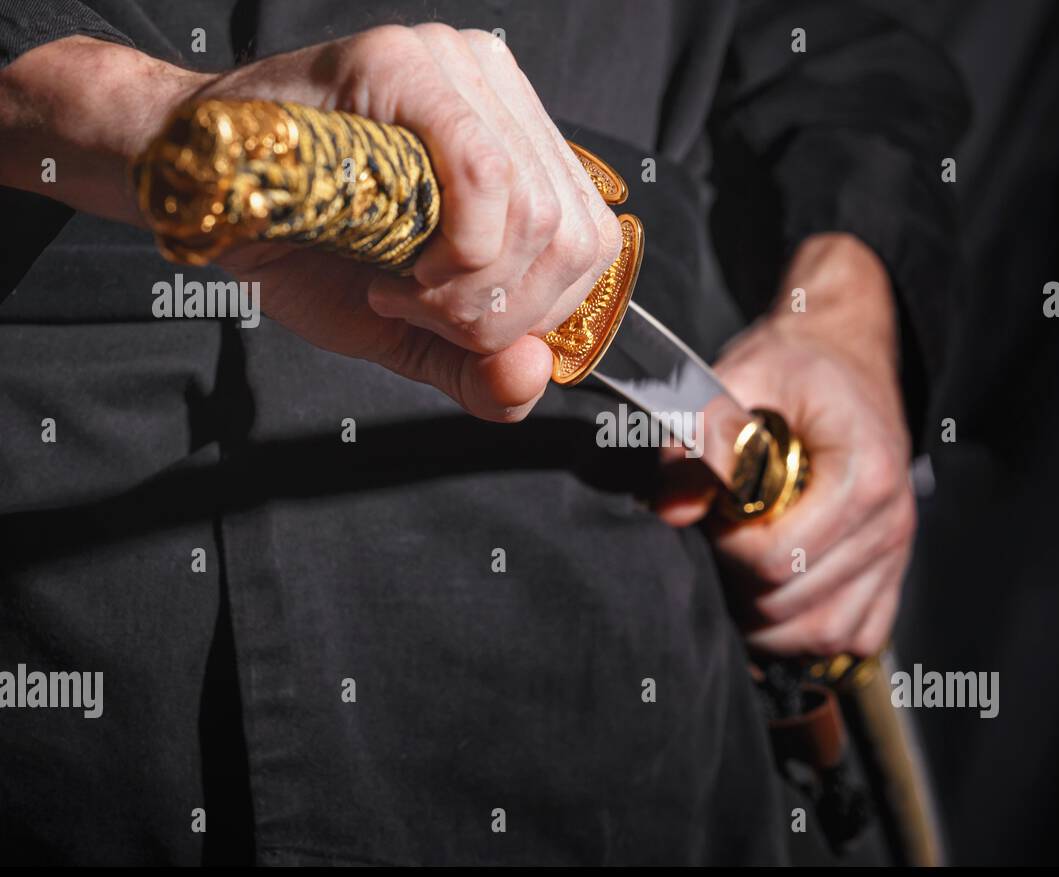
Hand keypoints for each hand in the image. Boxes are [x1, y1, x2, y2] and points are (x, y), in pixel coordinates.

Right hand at [1, 29, 622, 421]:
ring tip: (396, 284)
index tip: (450, 324)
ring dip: (462, 291)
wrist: (210, 202)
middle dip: (493, 313)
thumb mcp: (409, 335)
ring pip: (536, 213)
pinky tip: (396, 267)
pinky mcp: (409, 63)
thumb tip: (534, 375)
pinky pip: (485, 178)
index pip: (590, 244)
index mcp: (523, 150)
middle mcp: (506, 97)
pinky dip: (450, 254)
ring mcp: (462, 68)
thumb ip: (479, 371)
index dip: (533, 313)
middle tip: (414, 307)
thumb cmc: (308, 250)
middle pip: (571, 237)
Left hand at [656, 235, 916, 658]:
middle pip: (796, 603)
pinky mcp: (894, 570)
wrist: (847, 355)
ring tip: (740, 575)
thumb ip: (702, 435)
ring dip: (769, 622)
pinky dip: (812, 632)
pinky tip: (779, 596)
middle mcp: (891, 521)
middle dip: (740, 584)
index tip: (713, 512)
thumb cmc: (796, 367)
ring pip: (826, 632)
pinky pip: (857, 634)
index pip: (778, 557)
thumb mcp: (744, 376)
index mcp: (864, 474)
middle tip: (721, 539)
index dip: (726, 547)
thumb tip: (668, 509)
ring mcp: (897, 552)